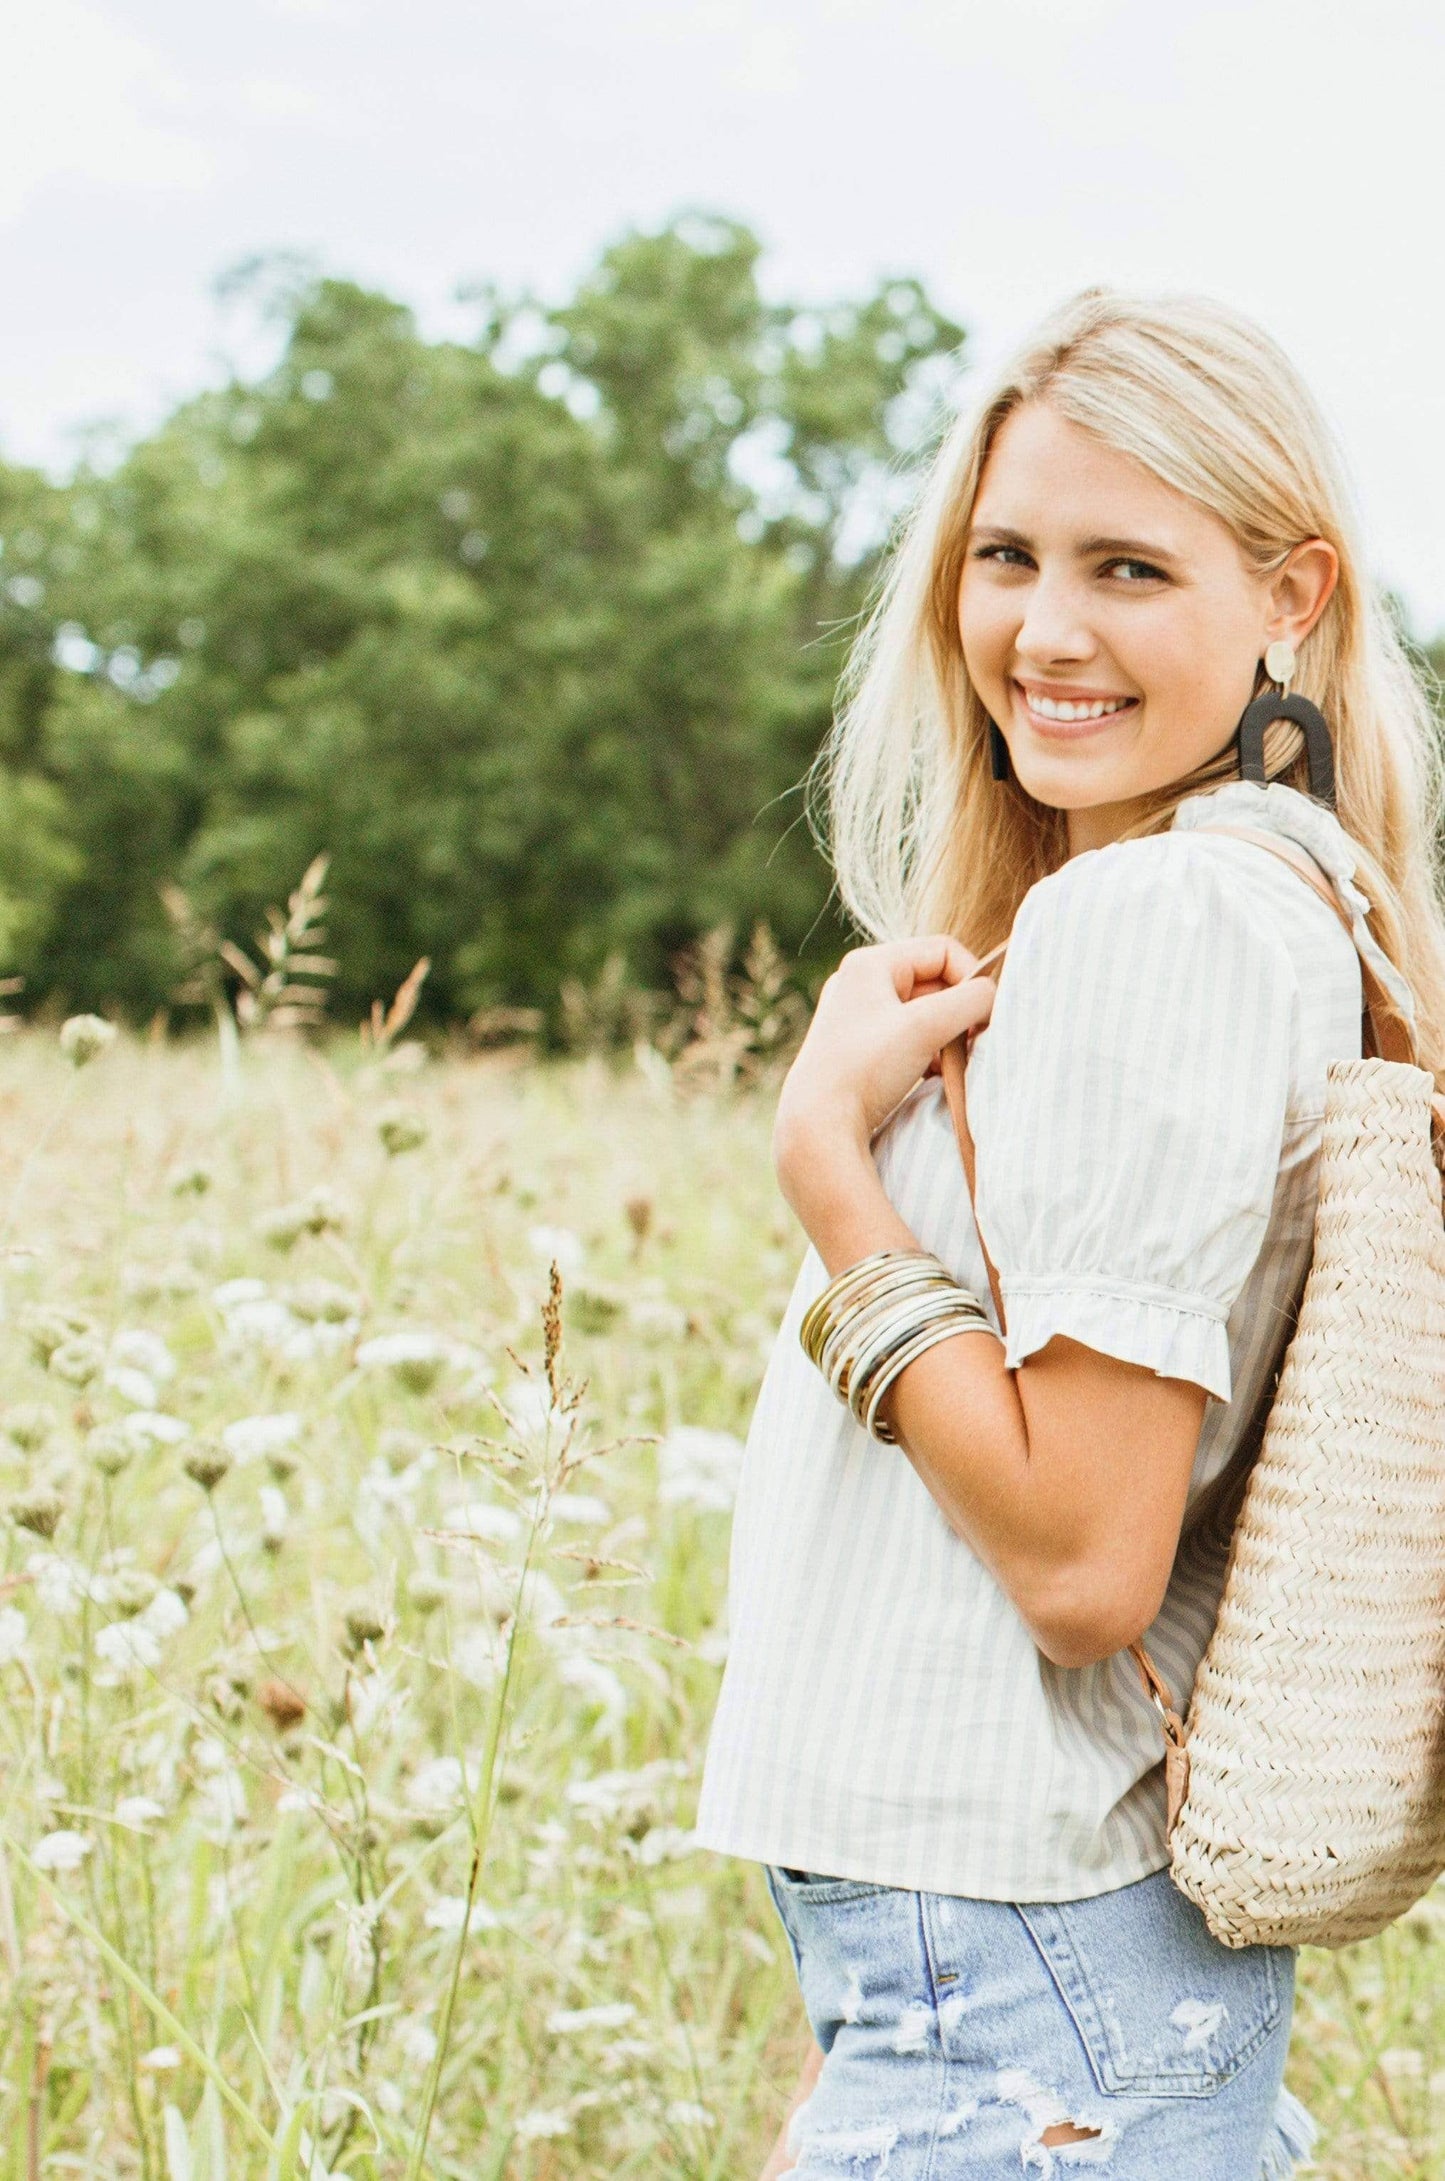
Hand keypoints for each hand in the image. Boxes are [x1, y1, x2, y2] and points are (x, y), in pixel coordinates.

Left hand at [774, 936, 994, 1199]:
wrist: (818, 1126)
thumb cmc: (866, 1069)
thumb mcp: (926, 1027)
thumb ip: (970, 1001)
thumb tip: (992, 995)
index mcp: (869, 964)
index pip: (943, 951)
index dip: (971, 978)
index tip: (983, 1018)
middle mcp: (859, 983)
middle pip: (934, 982)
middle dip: (959, 1012)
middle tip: (973, 1043)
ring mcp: (858, 1017)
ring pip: (925, 1013)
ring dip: (947, 1035)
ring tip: (952, 1062)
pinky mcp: (860, 1048)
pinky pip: (909, 1037)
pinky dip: (930, 1052)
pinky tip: (933, 1075)